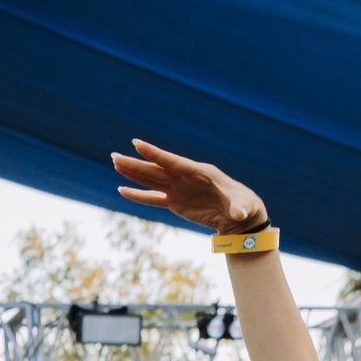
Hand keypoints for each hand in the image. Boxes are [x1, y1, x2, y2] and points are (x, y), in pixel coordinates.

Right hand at [111, 140, 267, 234]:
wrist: (240, 216)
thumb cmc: (245, 205)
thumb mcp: (245, 205)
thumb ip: (240, 207)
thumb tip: (239, 213)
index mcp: (201, 173)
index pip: (173, 162)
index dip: (155, 154)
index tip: (137, 144)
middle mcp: (187, 178)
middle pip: (156, 169)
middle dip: (136, 163)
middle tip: (114, 156)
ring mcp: (179, 189)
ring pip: (152, 180)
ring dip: (133, 173)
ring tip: (115, 163)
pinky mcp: (176, 202)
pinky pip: (153, 198)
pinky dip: (138, 195)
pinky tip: (122, 190)